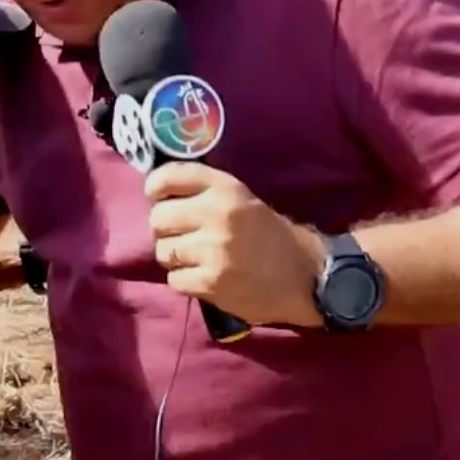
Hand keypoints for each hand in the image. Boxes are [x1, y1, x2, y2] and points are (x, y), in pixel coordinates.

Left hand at [145, 162, 325, 327]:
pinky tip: (205, 277)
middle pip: (158, 218)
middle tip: (183, 236)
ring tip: (197, 259)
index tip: (159, 198)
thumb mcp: (240, 197)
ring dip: (175, 257)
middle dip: (166, 229)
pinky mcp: (211, 282)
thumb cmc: (267, 233)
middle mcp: (216, 213)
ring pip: (163, 251)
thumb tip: (156, 195)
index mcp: (224, 187)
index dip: (156, 189)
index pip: (167, 177)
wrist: (304, 276)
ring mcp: (213, 250)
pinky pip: (174, 279)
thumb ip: (202, 191)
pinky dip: (185, 281)